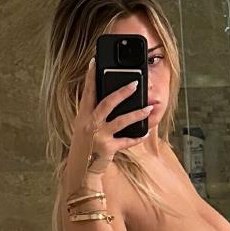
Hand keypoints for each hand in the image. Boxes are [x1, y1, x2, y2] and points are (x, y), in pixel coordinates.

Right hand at [71, 56, 154, 172]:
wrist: (81, 169)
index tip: (95, 62)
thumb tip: (110, 96)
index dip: (91, 76)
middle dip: (122, 92)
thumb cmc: (86, 144)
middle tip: (135, 83)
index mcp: (83, 115)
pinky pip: (126, 141)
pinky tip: (146, 132)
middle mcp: (90, 124)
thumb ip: (93, 112)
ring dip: (137, 114)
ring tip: (148, 108)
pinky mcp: (108, 148)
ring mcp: (99, 136)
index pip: (88, 92)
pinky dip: (137, 137)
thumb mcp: (84, 126)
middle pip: (107, 103)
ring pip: (121, 121)